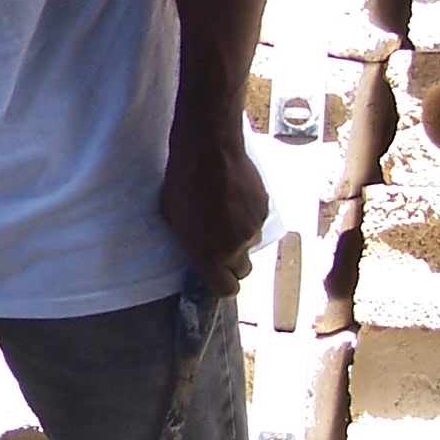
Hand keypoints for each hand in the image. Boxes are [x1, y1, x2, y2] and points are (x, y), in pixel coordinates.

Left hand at [162, 115, 269, 297]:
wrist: (210, 150)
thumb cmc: (182, 183)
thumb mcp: (174, 219)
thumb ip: (190, 242)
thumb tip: (198, 248)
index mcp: (209, 255)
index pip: (226, 289)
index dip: (223, 283)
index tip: (217, 275)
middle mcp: (236, 247)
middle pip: (242, 270)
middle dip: (233, 263)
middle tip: (220, 244)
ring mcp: (253, 227)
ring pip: (250, 243)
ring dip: (240, 235)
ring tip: (224, 211)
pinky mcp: (265, 208)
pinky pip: (257, 221)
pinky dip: (248, 215)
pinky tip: (234, 196)